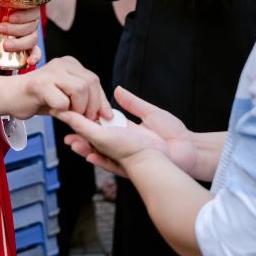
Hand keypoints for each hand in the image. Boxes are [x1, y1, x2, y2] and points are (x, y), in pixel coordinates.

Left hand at [0, 4, 40, 66]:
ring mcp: (31, 35)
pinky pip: (36, 53)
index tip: (9, 18)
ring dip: (19, 43)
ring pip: (32, 39)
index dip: (23, 15)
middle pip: (31, 26)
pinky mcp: (29, 48)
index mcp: (25, 9)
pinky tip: (29, 61)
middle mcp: (31, 21)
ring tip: (5, 45)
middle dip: (15, 29)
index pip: (32, 10)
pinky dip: (35, 57)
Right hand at [0, 56, 110, 121]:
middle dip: (92, 106)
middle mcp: (62, 63)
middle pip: (90, 83)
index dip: (102, 100)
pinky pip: (62, 101)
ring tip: (69, 116)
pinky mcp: (40, 84)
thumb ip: (81, 100)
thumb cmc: (38, 98)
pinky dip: (62, 112)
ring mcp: (50, 72)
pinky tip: (54, 112)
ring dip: (78, 109)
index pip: (94, 80)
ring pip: (79, 90)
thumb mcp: (64, 96)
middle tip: (86, 120)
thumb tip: (104, 115)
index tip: (105, 116)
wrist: (8, 96)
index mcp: (70, 64)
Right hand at [60, 86, 198, 178]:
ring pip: (101, 154)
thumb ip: (133, 103)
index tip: (72, 115)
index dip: (87, 122)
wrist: (190, 151)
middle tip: (66, 135)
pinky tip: (89, 155)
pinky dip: (100, 160)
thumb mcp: (151, 113)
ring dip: (86, 150)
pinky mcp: (132, 166)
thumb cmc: (174, 134)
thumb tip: (116, 90)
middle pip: (96, 142)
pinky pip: (112, 164)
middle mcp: (123, 145)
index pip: (102, 127)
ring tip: (72, 144)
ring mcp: (127, 157)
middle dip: (80, 139)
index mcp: (127, 132)